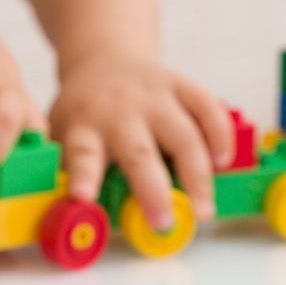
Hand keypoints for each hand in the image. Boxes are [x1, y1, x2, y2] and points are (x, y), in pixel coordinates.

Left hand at [50, 52, 233, 229]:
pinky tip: (223, 163)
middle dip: (153, 191)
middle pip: (139, 152)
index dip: (83, 176)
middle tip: (164, 223)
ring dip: (197, 176)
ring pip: (182, 135)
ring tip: (203, 211)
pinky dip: (220, 135)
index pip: (81, 154)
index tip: (83, 198)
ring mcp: (153, 97)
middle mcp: (119, 112)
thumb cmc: (84, 113)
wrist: (103, 61)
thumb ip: (66, 170)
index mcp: (83, 127)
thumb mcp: (62, 135)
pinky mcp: (180, 85)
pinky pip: (207, 107)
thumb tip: (68, 217)